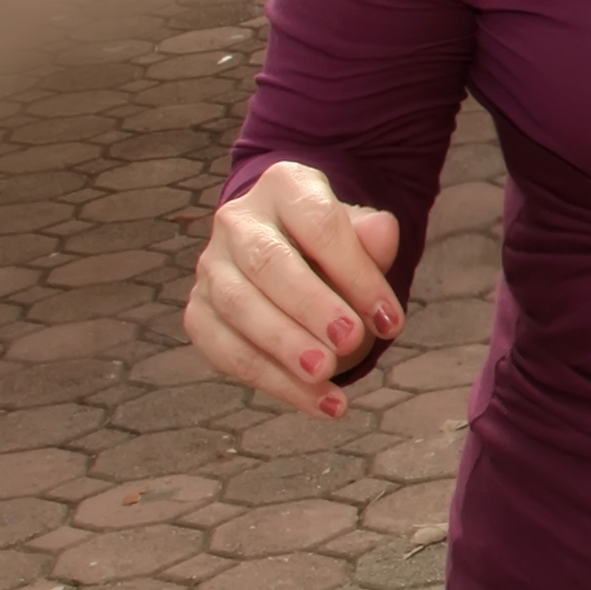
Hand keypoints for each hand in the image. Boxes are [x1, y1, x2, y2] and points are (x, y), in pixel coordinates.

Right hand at [186, 163, 403, 419]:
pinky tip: (319, 403)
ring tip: (328, 376)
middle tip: (350, 342)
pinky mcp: (198, 313)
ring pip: (238, 307)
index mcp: (284, 186)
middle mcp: (237, 221)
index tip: (391, 319)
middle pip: (268, 263)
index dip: (355, 272)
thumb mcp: (363, 234)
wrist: (295, 255)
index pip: (318, 224)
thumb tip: (382, 232)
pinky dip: (273, 382)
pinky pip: (226, 351)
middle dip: (310, 306)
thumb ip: (373, 236)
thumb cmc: (337, 247)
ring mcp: (210, 267)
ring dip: (284, 347)